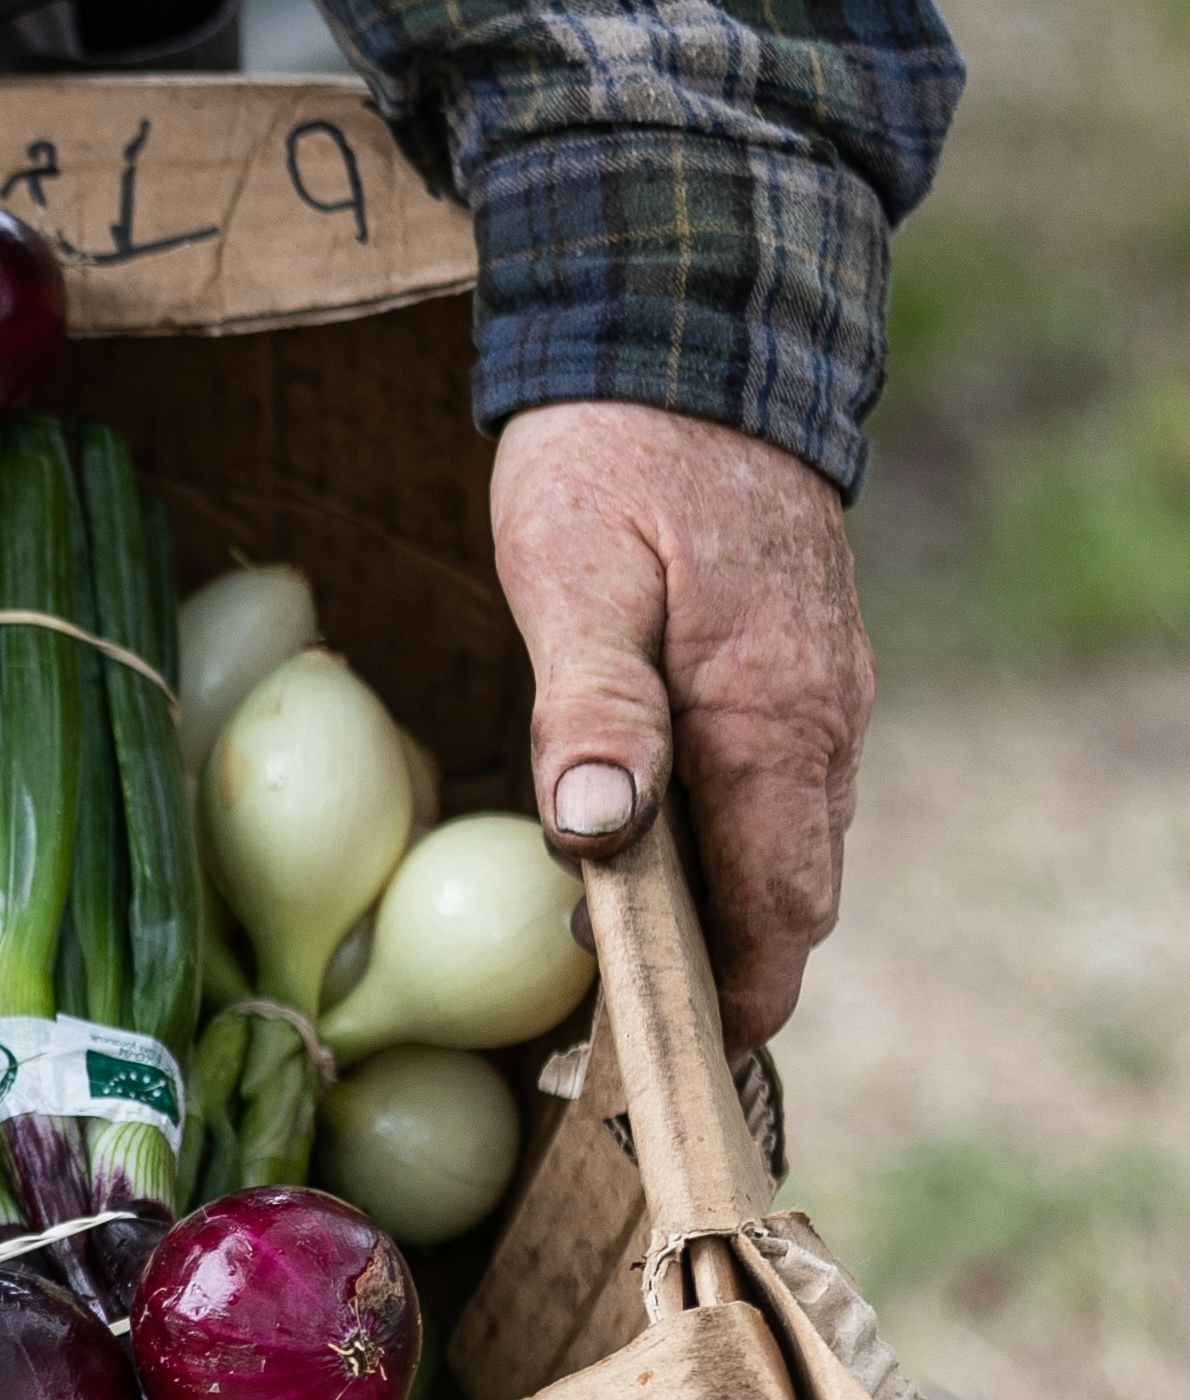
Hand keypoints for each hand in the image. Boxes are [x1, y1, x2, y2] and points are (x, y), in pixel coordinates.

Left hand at [487, 398, 871, 1050]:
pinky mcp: (801, 673)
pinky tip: (646, 855)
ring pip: (788, 851)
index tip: (653, 1064)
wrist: (688, 335)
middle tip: (612, 1033)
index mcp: (774, 721)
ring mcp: (824, 700)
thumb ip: (592, 707)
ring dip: (721, 914)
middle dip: (719, 977)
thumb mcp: (574, 578)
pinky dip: (728, 847)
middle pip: (790, 904)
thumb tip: (600, 837)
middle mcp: (823, 726)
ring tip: (616, 960)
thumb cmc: (614, 458)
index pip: (775, 915)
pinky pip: (779, 793)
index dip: (724, 1002)